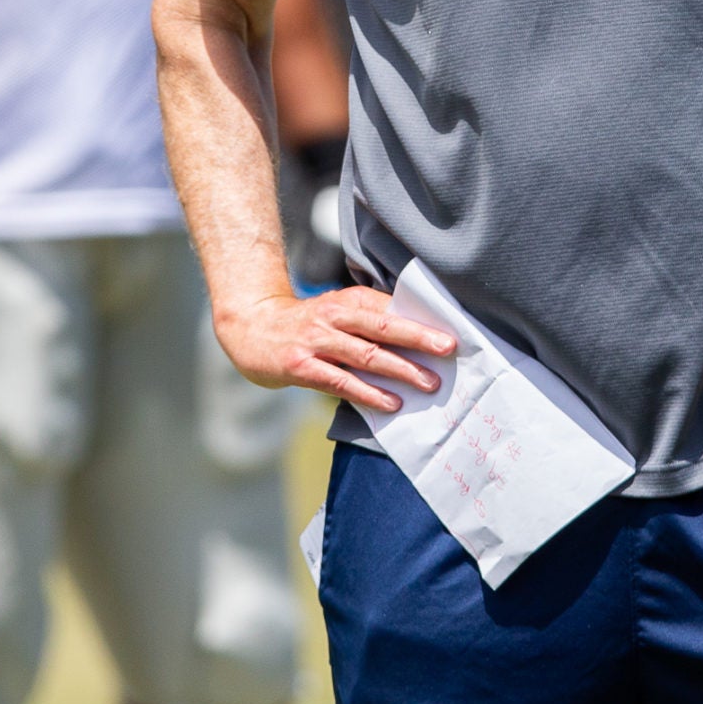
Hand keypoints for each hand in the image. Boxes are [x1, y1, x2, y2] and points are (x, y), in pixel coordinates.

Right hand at [215, 286, 456, 413]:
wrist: (251, 328)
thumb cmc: (307, 323)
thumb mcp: (338, 311)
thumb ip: (371, 319)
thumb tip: (417, 334)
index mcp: (349, 301)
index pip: (391, 308)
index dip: (421, 320)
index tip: (451, 331)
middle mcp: (334, 317)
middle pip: (383, 326)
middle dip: (418, 337)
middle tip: (448, 349)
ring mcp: (317, 342)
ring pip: (366, 355)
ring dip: (400, 369)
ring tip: (429, 382)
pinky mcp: (301, 367)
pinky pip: (341, 381)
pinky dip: (368, 392)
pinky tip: (391, 402)